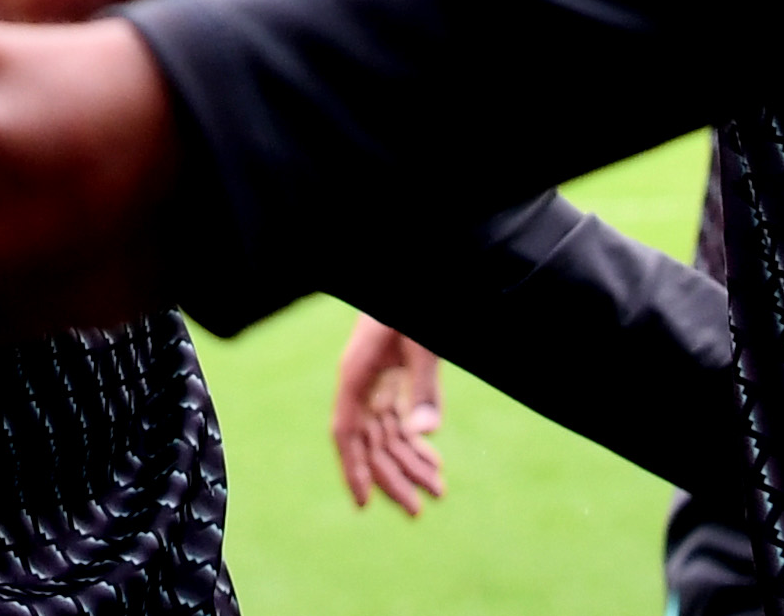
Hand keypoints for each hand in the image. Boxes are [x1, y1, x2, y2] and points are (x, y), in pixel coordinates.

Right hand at [329, 315, 448, 516]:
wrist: (417, 273)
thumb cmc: (412, 306)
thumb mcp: (423, 342)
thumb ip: (424, 385)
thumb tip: (424, 434)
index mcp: (356, 374)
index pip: (346, 433)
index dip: (352, 469)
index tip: (363, 504)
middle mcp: (361, 384)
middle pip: (371, 442)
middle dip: (393, 477)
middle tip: (419, 509)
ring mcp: (376, 382)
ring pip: (387, 435)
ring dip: (409, 463)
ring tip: (437, 490)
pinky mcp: (393, 378)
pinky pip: (398, 420)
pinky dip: (414, 442)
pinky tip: (432, 460)